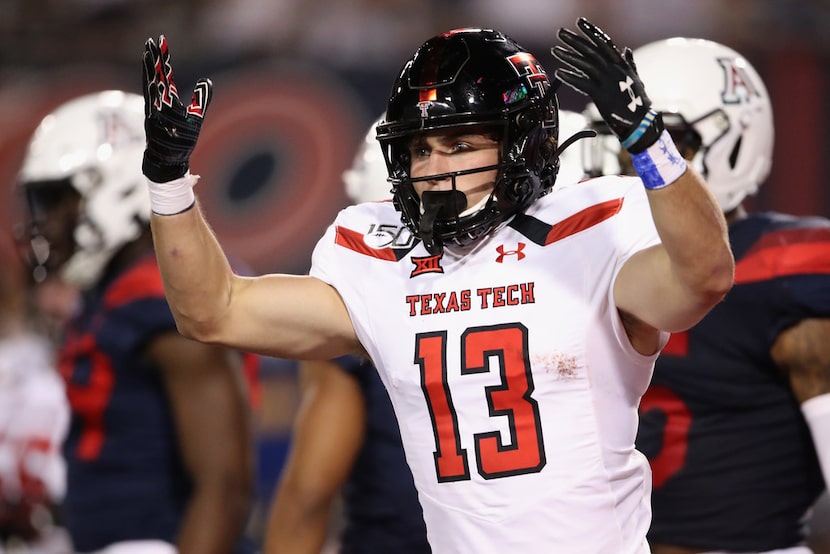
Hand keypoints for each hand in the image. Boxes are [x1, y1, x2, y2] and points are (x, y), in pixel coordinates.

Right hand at [142, 35, 212, 181]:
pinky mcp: (154, 125)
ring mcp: (154, 115)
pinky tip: (154, 82)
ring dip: (152, 74)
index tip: (158, 43)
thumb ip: (201, 100)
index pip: (163, 76)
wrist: (168, 164)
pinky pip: (155, 109)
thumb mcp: (195, 117)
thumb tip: (207, 82)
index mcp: (165, 102)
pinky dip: (154, 96)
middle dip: (154, 61)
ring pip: (153, 90)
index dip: (161, 60)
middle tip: (151, 42)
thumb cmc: (180, 142)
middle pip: (156, 78)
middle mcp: (157, 106)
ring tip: (150, 56)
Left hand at [552, 18, 660, 152]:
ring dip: (568, 56)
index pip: (604, 42)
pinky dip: (570, 77)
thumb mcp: (636, 79)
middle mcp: (614, 70)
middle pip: (591, 50)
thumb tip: (626, 50)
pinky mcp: (601, 95)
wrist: (640, 122)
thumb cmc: (638, 103)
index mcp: (621, 64)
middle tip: (560, 32)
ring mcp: (607, 82)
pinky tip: (559, 72)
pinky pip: (582, 84)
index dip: (591, 31)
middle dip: (574, 40)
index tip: (579, 22)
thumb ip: (629, 64)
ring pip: (585, 65)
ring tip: (555, 50)